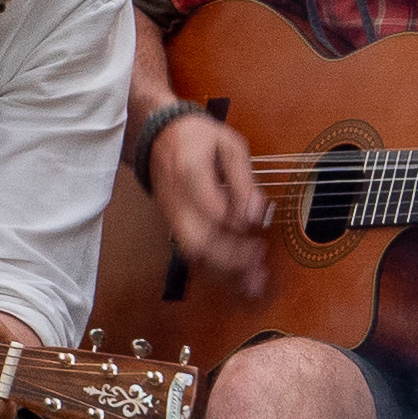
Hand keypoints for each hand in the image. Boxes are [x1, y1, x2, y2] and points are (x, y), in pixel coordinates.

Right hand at [148, 110, 271, 298]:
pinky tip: (240, 278)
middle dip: (231, 257)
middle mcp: (177, 200)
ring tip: (255, 281)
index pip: (212, 207)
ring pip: (194, 254)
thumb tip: (256, 213)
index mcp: (189, 172)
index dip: (237, 221)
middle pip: (198, 241)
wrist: (157, 138)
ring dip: (226, 271)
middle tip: (260, 257)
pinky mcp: (174, 227)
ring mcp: (172, 217)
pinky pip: (193, 255)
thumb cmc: (198, 138)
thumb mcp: (228, 144)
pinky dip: (217, 269)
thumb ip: (244, 179)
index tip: (258, 224)